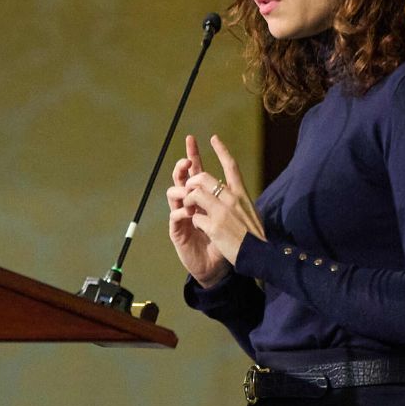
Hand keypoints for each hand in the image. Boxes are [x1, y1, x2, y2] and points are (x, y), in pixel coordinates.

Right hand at [166, 135, 230, 287]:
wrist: (218, 267)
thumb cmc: (227, 242)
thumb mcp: (231, 217)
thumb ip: (227, 201)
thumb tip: (225, 182)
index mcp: (205, 197)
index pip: (198, 170)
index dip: (195, 154)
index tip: (196, 138)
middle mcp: (191, 203)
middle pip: (182, 177)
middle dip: (183, 166)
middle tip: (187, 161)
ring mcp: (182, 216)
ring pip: (173, 193)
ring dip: (180, 189)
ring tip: (188, 191)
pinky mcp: (178, 231)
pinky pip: (175, 216)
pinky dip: (181, 211)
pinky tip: (189, 212)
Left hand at [179, 134, 264, 271]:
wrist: (260, 256)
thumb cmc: (254, 236)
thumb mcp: (250, 212)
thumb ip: (238, 201)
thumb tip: (230, 192)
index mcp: (242, 194)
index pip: (231, 166)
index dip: (221, 150)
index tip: (213, 138)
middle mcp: (232, 198)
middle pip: (203, 177)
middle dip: (191, 182)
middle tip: (188, 190)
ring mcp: (222, 211)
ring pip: (194, 193)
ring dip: (187, 201)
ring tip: (189, 210)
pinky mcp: (214, 225)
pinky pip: (194, 216)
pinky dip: (194, 221)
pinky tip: (201, 229)